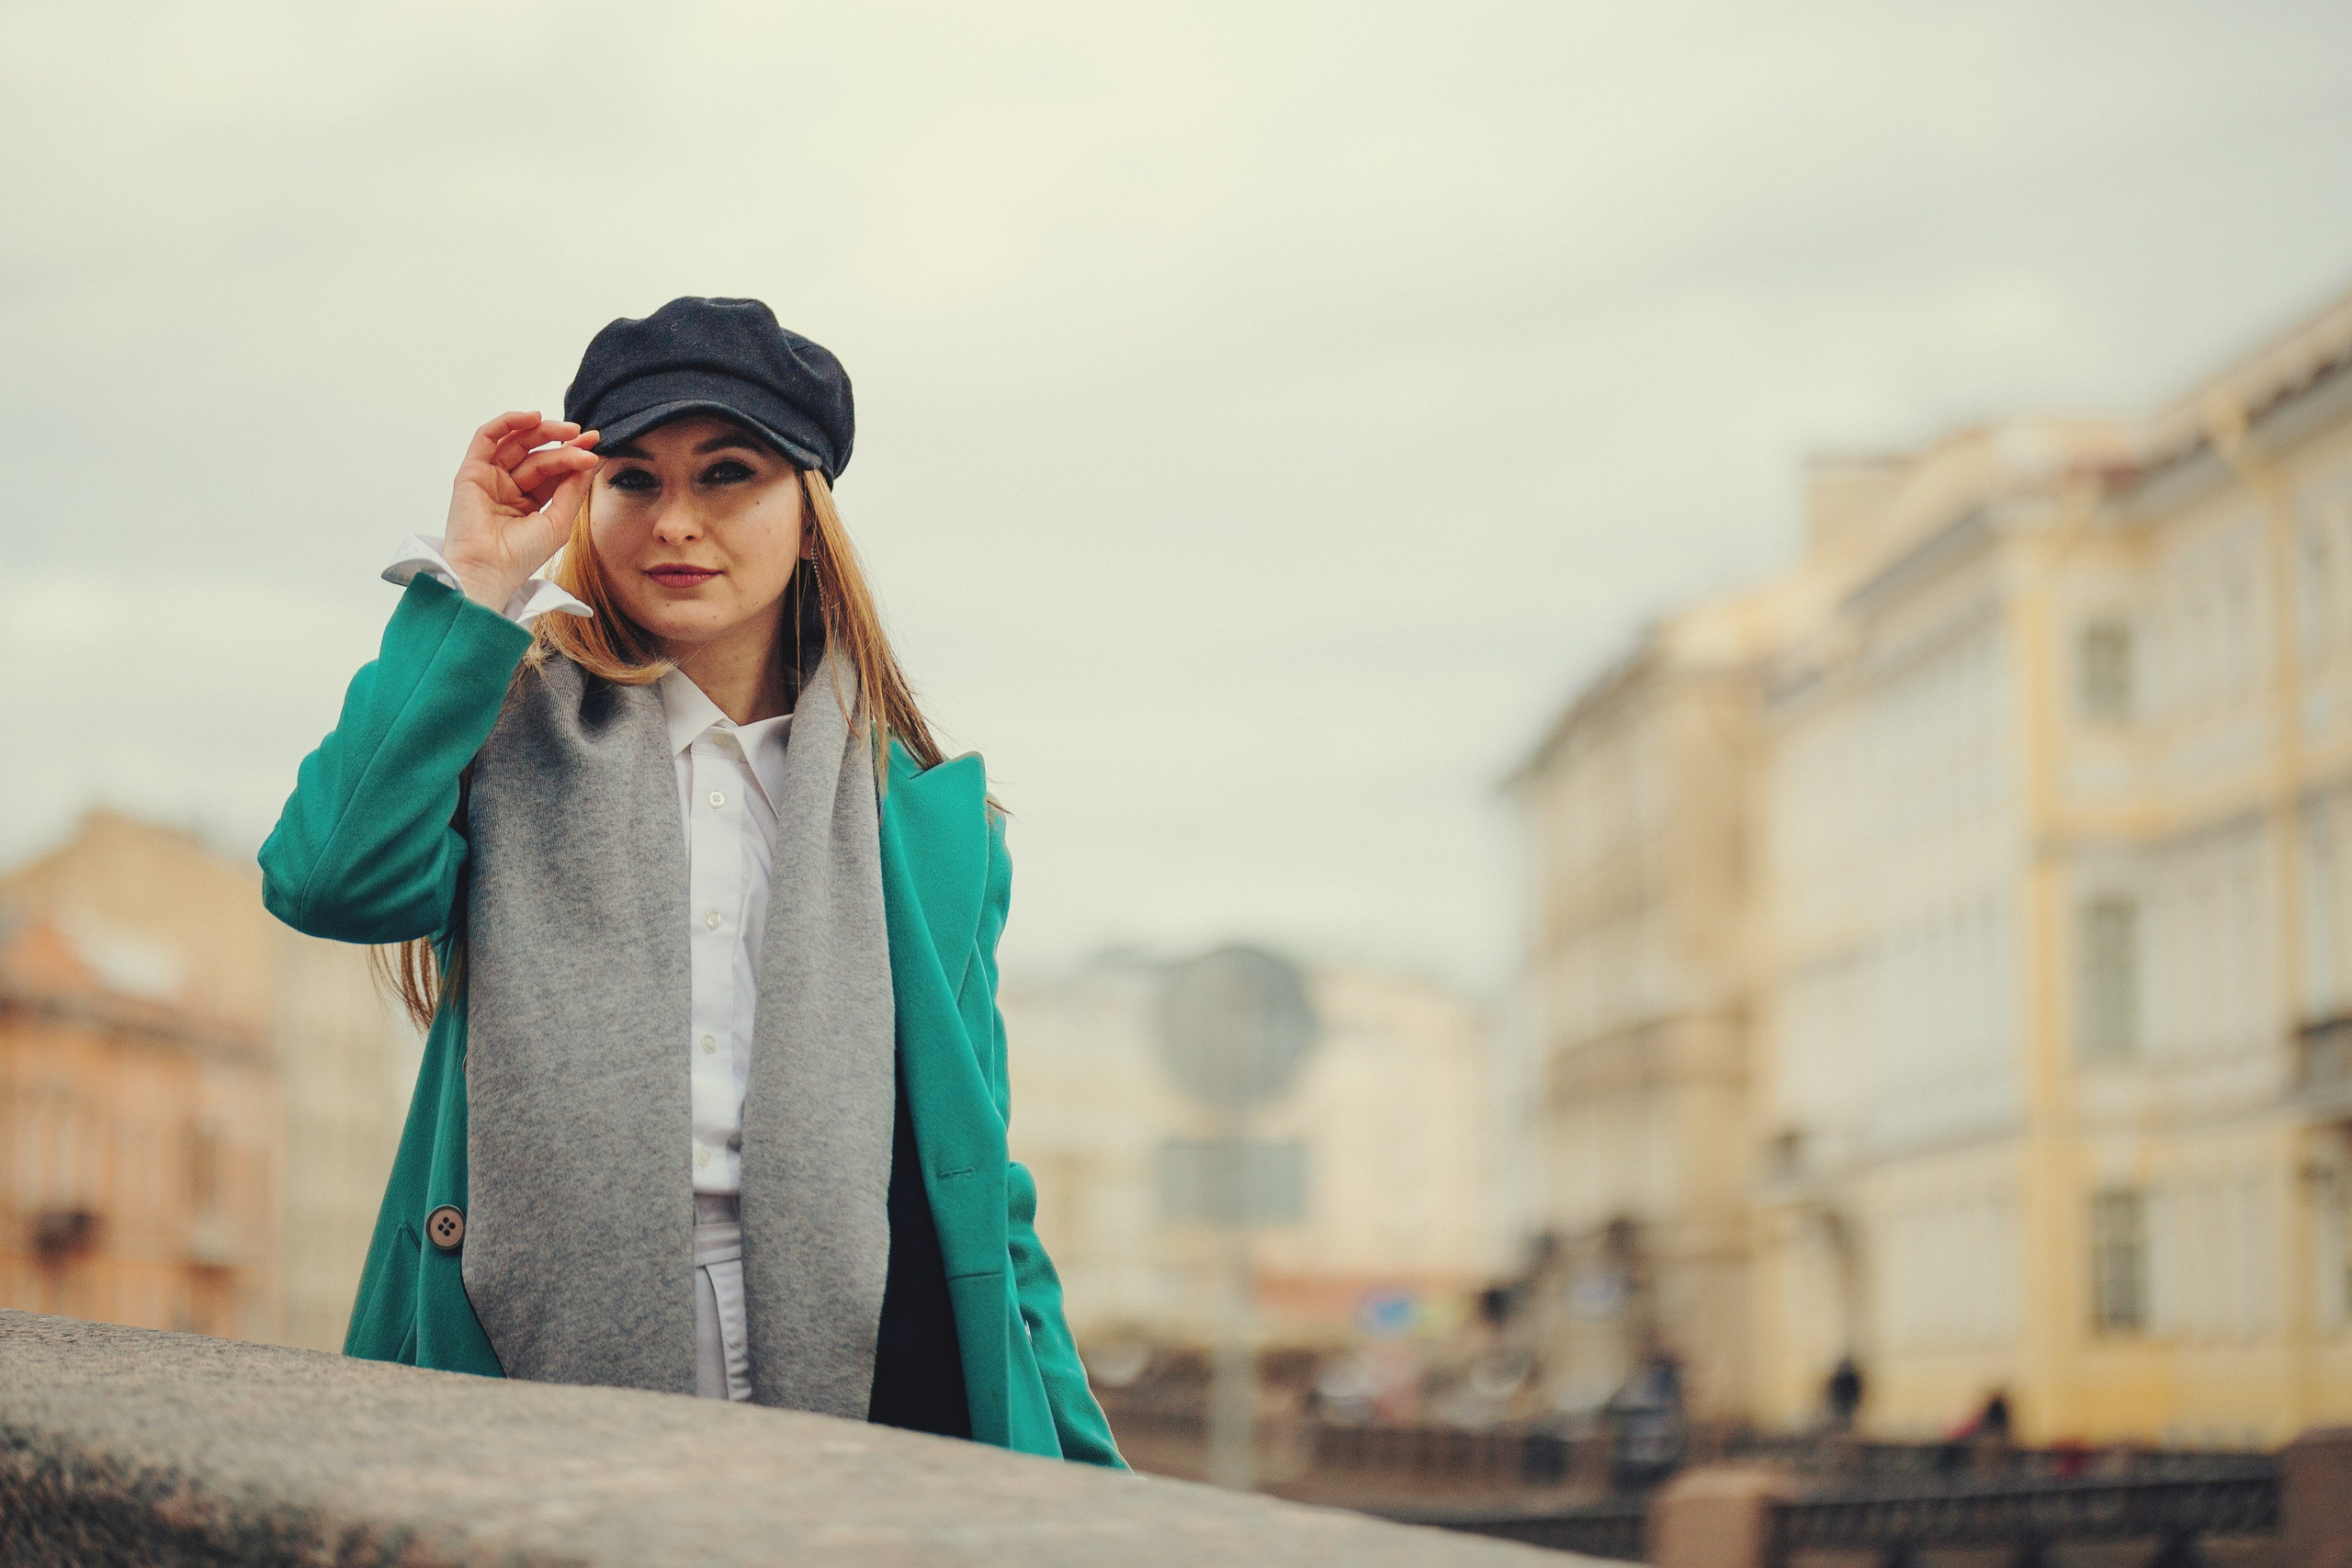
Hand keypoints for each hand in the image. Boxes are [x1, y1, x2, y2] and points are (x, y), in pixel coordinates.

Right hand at [440, 412, 600, 612]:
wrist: (488, 570)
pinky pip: (487, 438)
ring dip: (543, 431)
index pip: (554, 472)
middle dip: (564, 444)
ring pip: (517, 444)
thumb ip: (573, 490)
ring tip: (569, 429)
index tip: (596, 447)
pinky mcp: (470, 472)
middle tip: (586, 438)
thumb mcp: (559, 521)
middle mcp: (508, 488)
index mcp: (529, 503)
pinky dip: (508, 423)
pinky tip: (533, 418)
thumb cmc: (521, 557)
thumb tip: (591, 460)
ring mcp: (489, 479)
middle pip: (539, 456)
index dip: (574, 457)